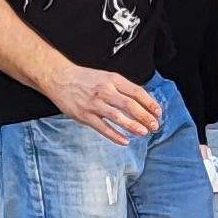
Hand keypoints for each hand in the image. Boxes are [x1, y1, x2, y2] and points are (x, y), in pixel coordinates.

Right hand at [43, 67, 162, 146]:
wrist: (59, 78)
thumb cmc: (85, 79)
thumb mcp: (106, 76)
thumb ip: (122, 88)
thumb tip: (141, 101)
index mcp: (113, 80)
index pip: (136, 92)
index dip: (150, 103)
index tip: (158, 112)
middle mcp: (105, 91)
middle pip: (130, 105)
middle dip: (145, 117)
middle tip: (154, 126)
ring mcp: (94, 104)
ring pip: (117, 117)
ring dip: (132, 126)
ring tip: (143, 133)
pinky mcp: (84, 115)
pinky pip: (102, 128)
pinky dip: (115, 135)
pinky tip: (125, 141)